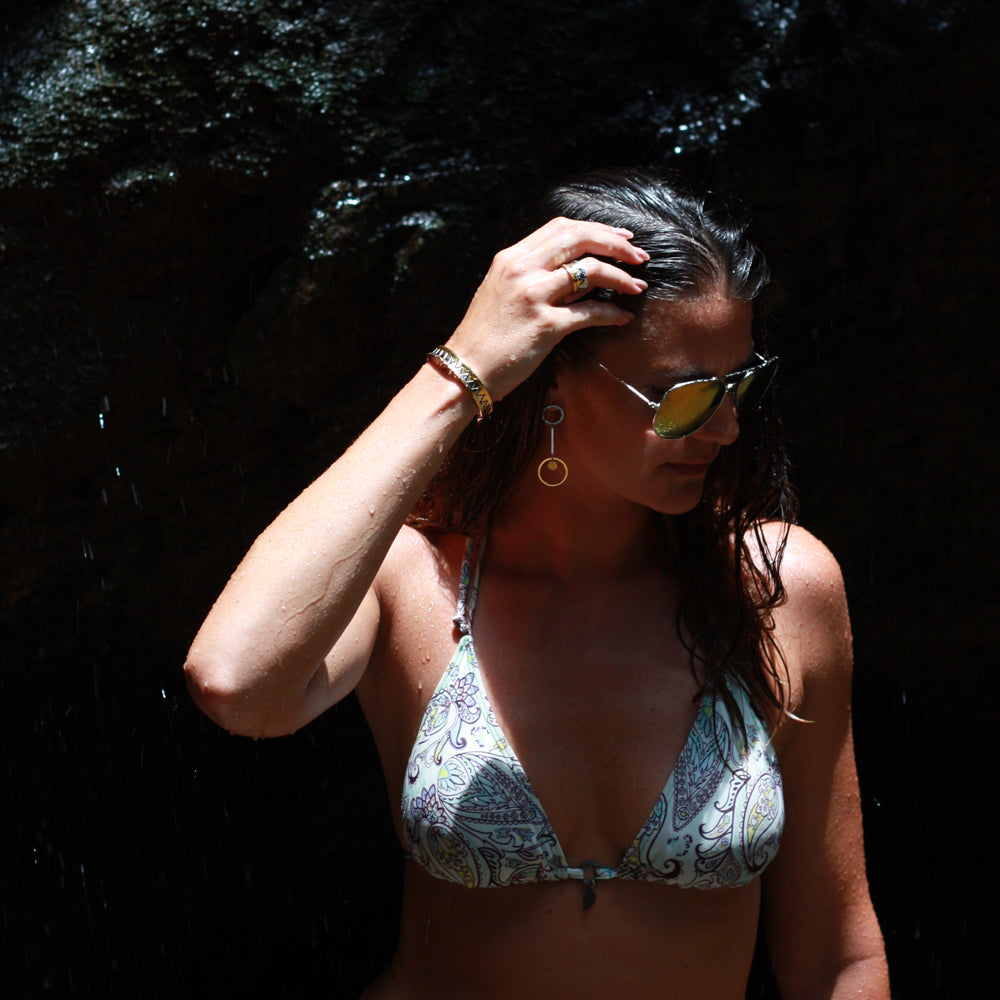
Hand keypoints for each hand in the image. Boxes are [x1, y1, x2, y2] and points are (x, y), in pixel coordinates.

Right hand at [444, 217, 648, 400]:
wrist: (465, 369)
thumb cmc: (485, 336)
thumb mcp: (503, 293)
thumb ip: (538, 278)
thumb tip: (583, 276)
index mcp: (511, 258)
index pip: (560, 228)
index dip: (595, 229)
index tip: (618, 238)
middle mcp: (522, 270)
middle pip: (580, 239)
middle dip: (616, 244)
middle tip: (639, 257)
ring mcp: (534, 296)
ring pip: (591, 270)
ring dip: (622, 276)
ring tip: (637, 286)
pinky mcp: (545, 325)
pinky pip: (590, 312)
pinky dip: (612, 313)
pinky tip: (623, 317)